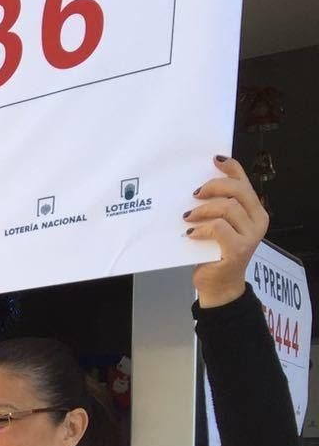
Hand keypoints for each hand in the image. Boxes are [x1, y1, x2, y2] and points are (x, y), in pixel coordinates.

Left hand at [188, 157, 268, 307]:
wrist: (218, 285)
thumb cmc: (213, 254)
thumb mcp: (216, 227)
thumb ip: (215, 209)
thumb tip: (196, 188)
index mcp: (255, 211)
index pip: (245, 183)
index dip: (232, 168)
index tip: (215, 160)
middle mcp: (258, 221)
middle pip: (237, 191)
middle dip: (214, 186)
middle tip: (194, 194)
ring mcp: (250, 236)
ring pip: (227, 207)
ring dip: (203, 209)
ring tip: (188, 216)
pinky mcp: (238, 250)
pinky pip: (218, 228)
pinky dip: (201, 228)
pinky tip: (191, 233)